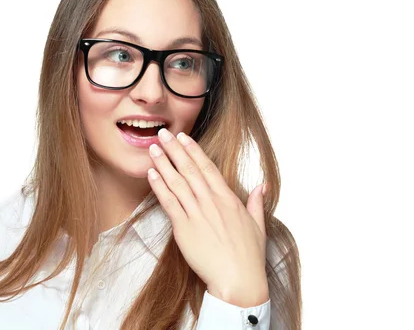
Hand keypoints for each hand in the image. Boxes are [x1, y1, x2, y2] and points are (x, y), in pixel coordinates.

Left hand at [146, 128, 268, 307]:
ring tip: (153, 148)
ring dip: (164, 163)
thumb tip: (262, 185)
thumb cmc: (248, 256)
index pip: (208, 168)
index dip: (194, 151)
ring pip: (177, 182)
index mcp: (228, 199)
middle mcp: (211, 202)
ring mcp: (197, 214)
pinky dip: (159, 187)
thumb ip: (257, 202)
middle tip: (163, 132)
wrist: (238, 280)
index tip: (184, 137)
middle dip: (175, 149)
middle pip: (190, 169)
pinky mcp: (184, 229)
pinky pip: (169, 203)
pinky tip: (151, 174)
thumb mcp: (258, 225)